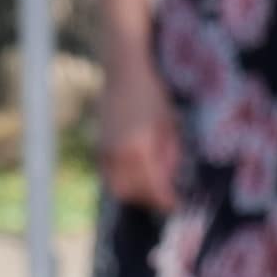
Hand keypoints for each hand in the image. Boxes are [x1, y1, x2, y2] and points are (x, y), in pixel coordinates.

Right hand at [97, 49, 182, 214]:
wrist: (124, 71)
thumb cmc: (153, 94)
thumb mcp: (169, 125)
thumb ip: (170, 156)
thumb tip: (169, 179)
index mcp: (140, 148)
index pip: (154, 187)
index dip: (167, 200)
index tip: (178, 205)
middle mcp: (118, 153)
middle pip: (132, 193)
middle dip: (150, 199)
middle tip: (166, 197)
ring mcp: (105, 150)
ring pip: (117, 187)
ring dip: (135, 193)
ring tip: (152, 187)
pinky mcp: (98, 146)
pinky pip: (109, 175)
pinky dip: (122, 181)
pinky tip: (136, 174)